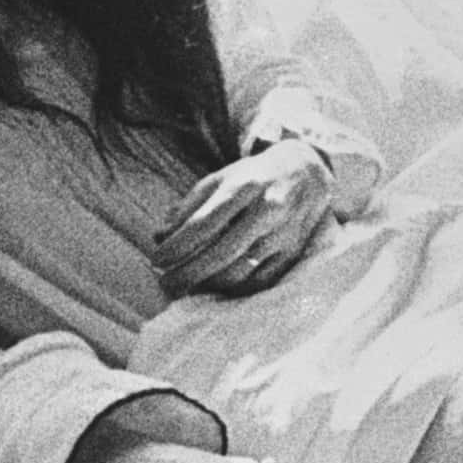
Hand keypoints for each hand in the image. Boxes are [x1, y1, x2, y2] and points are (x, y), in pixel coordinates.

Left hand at [151, 140, 344, 293]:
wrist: (307, 173)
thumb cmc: (253, 177)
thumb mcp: (220, 180)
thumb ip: (189, 206)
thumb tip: (159, 236)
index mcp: (244, 186)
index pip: (204, 223)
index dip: (177, 246)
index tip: (156, 259)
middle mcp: (267, 209)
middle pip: (221, 253)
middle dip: (187, 274)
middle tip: (164, 284)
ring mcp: (283, 233)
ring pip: (240, 271)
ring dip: (207, 284)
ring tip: (184, 286)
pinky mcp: (293, 252)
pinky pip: (259, 282)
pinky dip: (232, 289)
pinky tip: (214, 287)